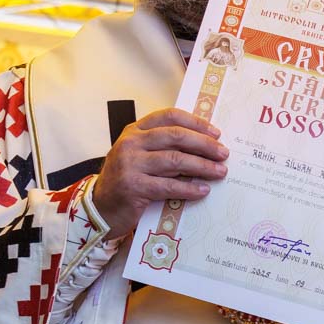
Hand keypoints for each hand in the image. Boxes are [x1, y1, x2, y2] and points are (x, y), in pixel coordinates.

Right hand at [92, 109, 227, 239]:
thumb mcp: (141, 155)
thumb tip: (205, 144)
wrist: (100, 207)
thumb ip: (164, 146)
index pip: (169, 117)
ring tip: (220, 172)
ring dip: (202, 166)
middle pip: (176, 136)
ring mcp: (130, 164)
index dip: (196, 122)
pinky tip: (203, 190)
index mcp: (135, 130)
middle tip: (223, 153)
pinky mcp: (133, 187)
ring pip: (175, 160)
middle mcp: (131, 143)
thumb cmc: (128, 179)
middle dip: (204, 144)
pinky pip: (168, 186)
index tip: (216, 133)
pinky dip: (189, 188)